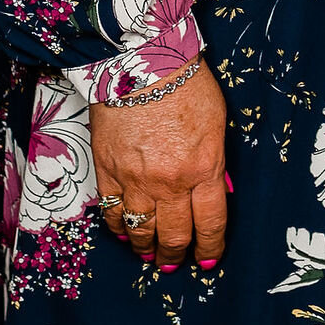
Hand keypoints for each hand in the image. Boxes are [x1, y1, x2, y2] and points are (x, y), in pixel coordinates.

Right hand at [91, 63, 227, 273]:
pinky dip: (118, 228)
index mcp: (204, 169)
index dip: (210, 247)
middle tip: (176, 263)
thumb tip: (215, 189)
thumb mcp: (216, 123)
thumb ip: (214, 161)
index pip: (210, 223)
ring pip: (141, 231)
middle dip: (177, 254)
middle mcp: (170, 182)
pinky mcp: (108, 171)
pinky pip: (112, 212)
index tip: (209, 259)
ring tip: (150, 255)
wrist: (140, 61)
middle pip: (175, 235)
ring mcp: (136, 180)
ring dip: (147, 248)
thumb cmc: (184, 83)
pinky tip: (124, 233)